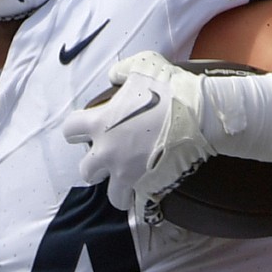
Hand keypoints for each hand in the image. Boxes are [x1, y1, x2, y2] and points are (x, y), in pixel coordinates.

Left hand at [63, 51, 271, 220]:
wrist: (202, 115)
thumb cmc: (172, 88)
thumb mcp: (143, 65)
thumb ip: (122, 71)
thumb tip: (114, 77)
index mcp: (101, 123)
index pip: (70, 130)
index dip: (76, 131)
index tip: (85, 131)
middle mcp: (109, 153)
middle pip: (86, 172)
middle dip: (96, 167)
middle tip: (111, 159)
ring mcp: (128, 174)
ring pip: (112, 195)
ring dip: (118, 188)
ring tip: (130, 181)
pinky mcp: (148, 188)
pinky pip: (140, 206)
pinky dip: (144, 202)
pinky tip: (151, 194)